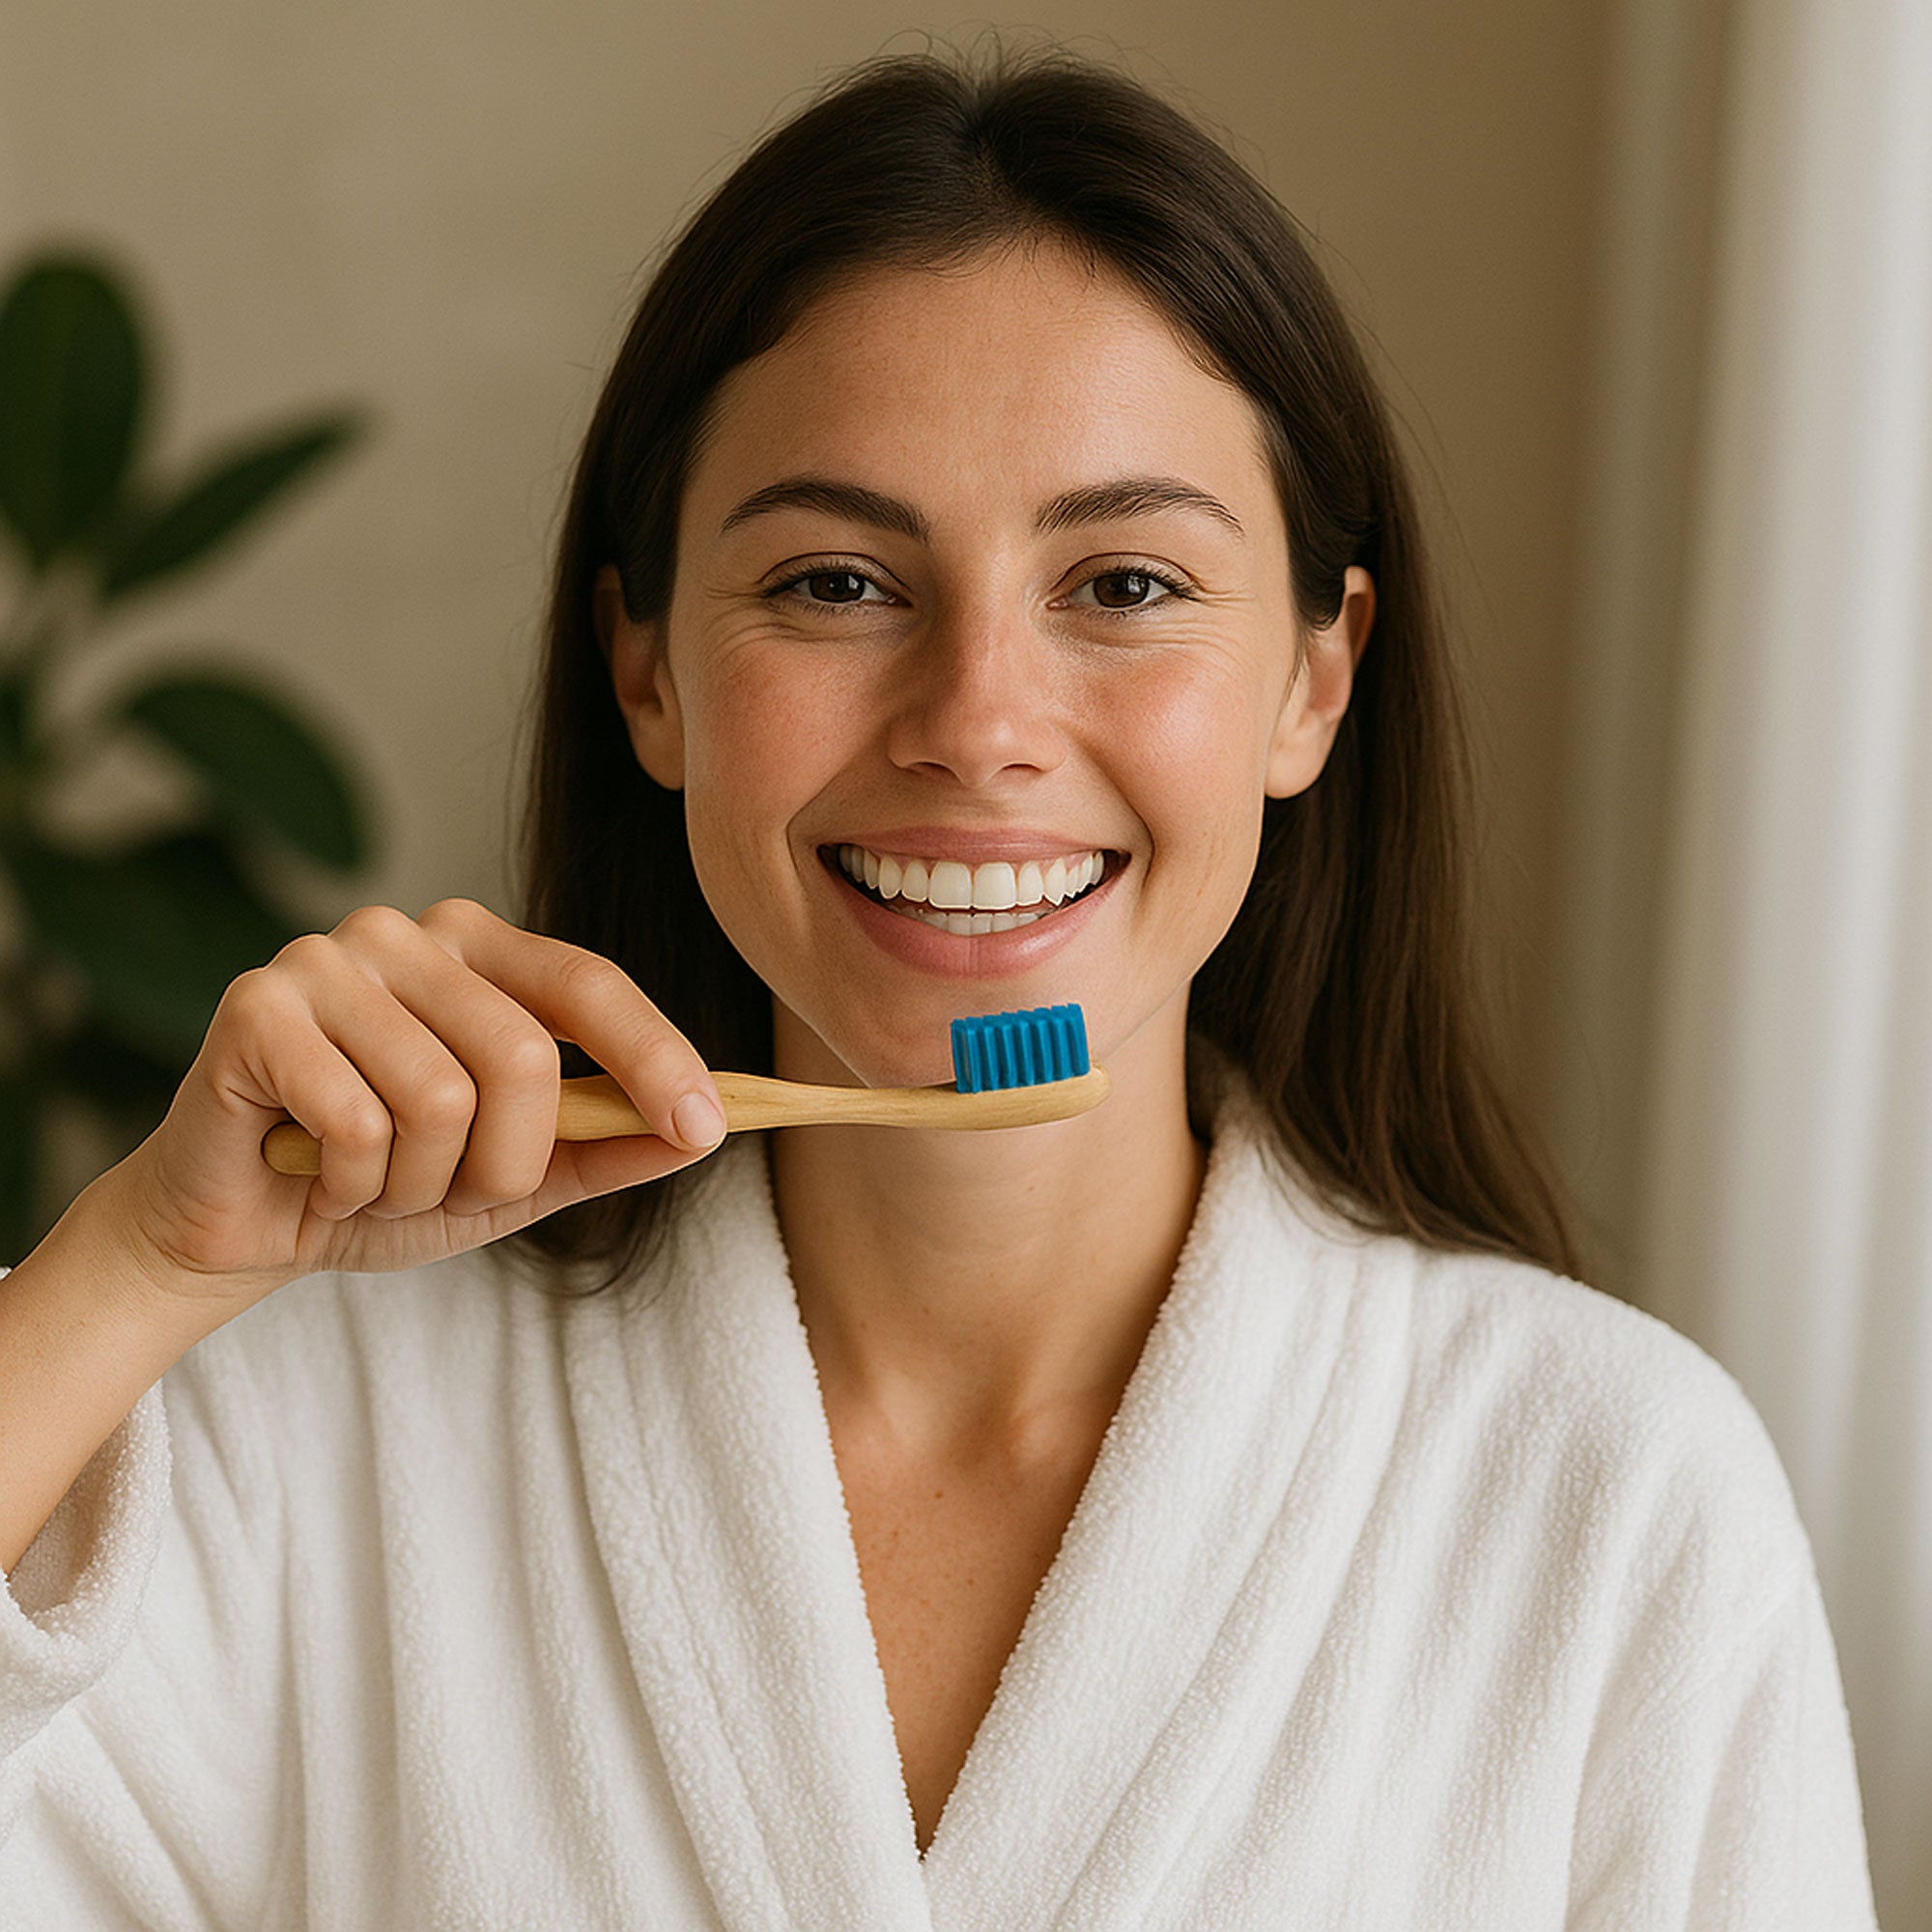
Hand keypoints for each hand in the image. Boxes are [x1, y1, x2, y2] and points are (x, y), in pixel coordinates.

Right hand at [99, 899, 725, 1313]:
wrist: (239, 1226)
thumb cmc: (381, 1184)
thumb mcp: (515, 1180)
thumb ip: (604, 1146)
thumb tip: (703, 1130)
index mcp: (479, 952)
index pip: (590, 984)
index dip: (656, 1056)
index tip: (706, 1128)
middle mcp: (408, 935)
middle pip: (525, 1056)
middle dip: (506, 1165)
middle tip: (449, 1192)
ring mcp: (328, 959)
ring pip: (441, 1100)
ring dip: (418, 1185)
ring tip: (374, 1182)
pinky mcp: (256, 1006)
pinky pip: (357, 1124)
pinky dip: (351, 1186)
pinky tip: (316, 1174)